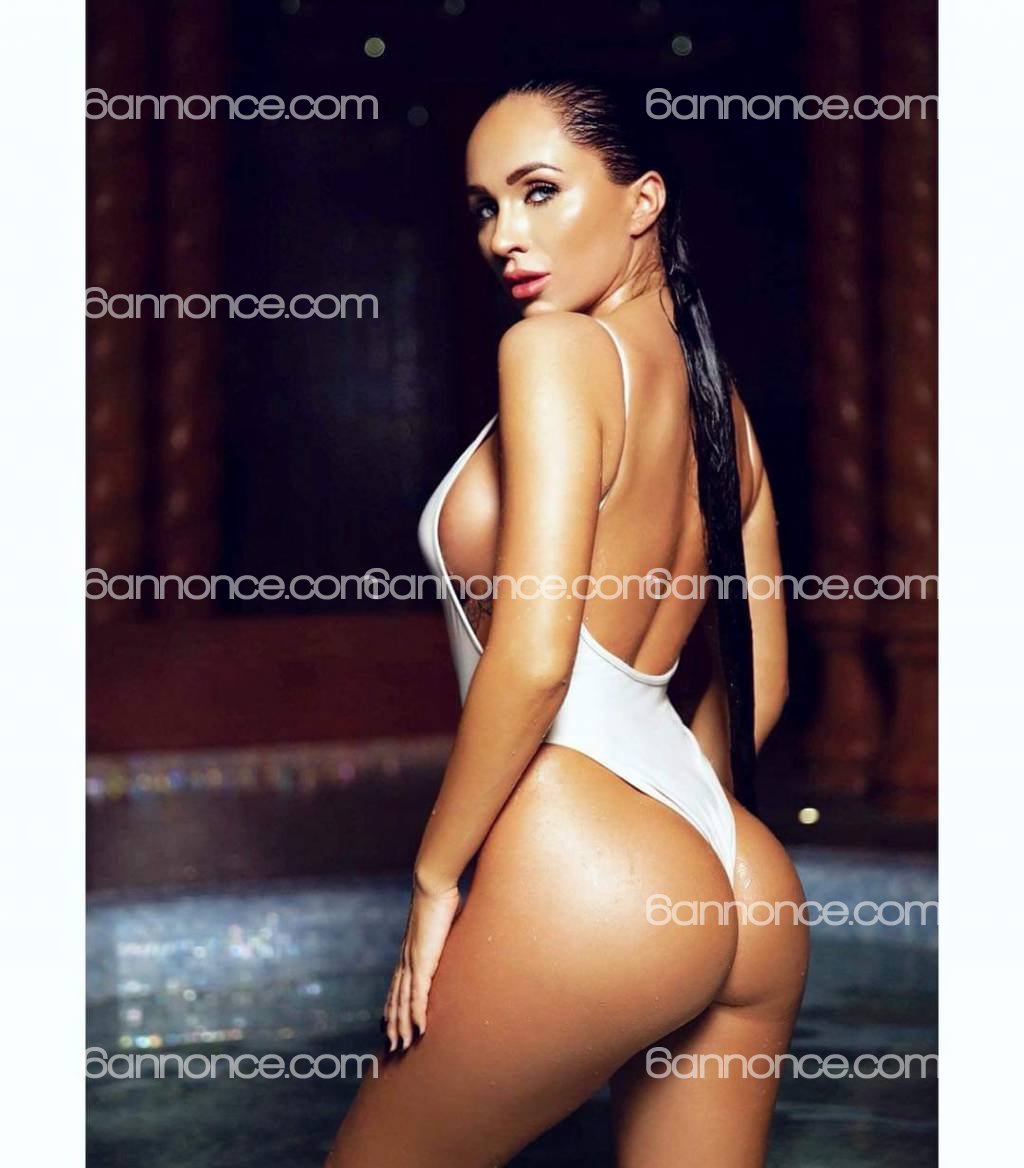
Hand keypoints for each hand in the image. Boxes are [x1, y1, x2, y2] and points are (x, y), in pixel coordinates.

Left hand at [382, 878, 461, 1051]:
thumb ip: (445, 933)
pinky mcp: (423, 961)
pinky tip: (418, 1029)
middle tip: (393, 1045)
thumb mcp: (442, 921)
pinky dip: (417, 1014)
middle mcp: (406, 960)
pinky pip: (418, 994)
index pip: (396, 985)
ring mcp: (413, 962)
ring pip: (403, 1002)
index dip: (392, 1005)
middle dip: (394, 1023)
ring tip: (401, 1045)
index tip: (389, 1022)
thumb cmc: (439, 897)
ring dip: (402, 1025)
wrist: (432, 885)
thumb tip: (454, 930)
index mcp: (409, 951)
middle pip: (396, 998)